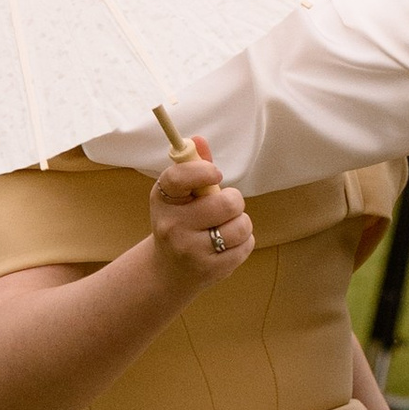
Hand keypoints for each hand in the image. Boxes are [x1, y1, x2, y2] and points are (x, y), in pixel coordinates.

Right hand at [149, 139, 252, 286]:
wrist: (169, 270)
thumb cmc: (180, 222)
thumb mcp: (180, 195)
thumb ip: (193, 168)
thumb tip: (199, 139)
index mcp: (162, 199)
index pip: (179, 177)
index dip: (203, 171)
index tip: (217, 174)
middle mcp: (172, 225)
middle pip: (226, 203)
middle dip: (234, 201)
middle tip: (225, 206)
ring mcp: (190, 250)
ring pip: (241, 225)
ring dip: (241, 223)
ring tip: (226, 227)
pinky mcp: (210, 269)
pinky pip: (246, 245)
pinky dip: (244, 242)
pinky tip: (227, 245)